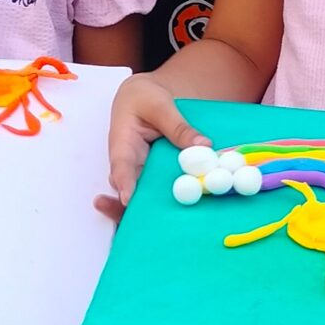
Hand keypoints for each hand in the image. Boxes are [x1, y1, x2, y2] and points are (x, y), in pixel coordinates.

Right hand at [97, 75, 201, 221]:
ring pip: (145, 195)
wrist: (143, 96)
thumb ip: (178, 126)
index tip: (128, 199)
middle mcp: (129, 164)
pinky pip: (163, 189)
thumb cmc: (144, 97)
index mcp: (122, 144)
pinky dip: (175, 198)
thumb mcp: (160, 105)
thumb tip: (203, 146)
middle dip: (132, 209)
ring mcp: (142, 173)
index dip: (124, 184)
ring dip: (156, 208)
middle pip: (128, 191)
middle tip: (144, 221)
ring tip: (167, 227)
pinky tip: (190, 212)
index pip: (121, 167)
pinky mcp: (156, 176)